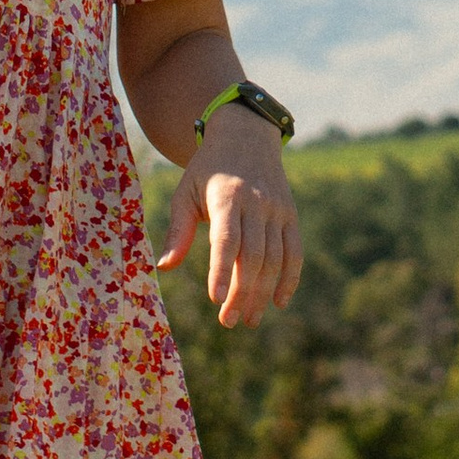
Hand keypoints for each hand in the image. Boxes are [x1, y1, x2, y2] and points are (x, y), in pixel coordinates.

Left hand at [156, 107, 301, 328]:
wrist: (247, 137)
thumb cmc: (208, 170)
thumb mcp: (186, 192)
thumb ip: (178, 230)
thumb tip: (164, 266)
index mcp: (226, 196)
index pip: (226, 239)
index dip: (221, 270)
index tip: (216, 299)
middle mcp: (256, 204)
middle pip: (252, 256)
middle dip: (241, 292)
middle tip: (228, 321)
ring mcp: (277, 210)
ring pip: (274, 259)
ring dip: (262, 293)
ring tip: (248, 319)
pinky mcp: (291, 216)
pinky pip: (294, 252)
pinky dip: (290, 279)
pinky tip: (279, 302)